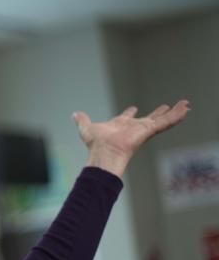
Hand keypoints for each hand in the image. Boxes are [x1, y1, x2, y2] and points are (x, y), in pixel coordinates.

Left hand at [72, 100, 189, 176]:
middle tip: (166, 106)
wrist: (104, 154)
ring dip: (174, 112)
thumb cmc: (95, 144)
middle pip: (149, 118)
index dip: (130, 113)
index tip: (134, 108)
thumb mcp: (86, 128)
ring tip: (185, 105)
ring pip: (162, 119)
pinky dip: (176, 116)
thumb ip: (82, 121)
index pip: (127, 118)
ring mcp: (143, 129)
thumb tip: (75, 114)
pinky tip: (185, 109)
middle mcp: (133, 128)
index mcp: (120, 125)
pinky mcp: (149, 130)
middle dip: (157, 113)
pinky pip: (166, 122)